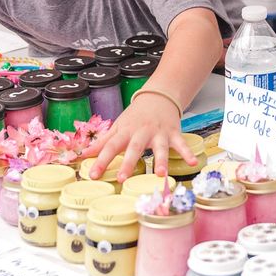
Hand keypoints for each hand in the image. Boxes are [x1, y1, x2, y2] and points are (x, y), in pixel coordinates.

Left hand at [81, 93, 195, 181]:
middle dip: (128, 163)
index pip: (110, 146)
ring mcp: (159, 133)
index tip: (92, 175)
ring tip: (160, 174)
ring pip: (160, 147)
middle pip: (134, 148)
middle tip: (122, 178)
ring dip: (160, 160)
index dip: (101, 160)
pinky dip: (187, 153)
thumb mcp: (118, 127)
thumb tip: (82, 155)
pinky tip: (193, 163)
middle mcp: (142, 132)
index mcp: (125, 131)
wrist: (158, 97)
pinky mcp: (173, 133)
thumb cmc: (135, 116)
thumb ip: (102, 143)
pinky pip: (181, 144)